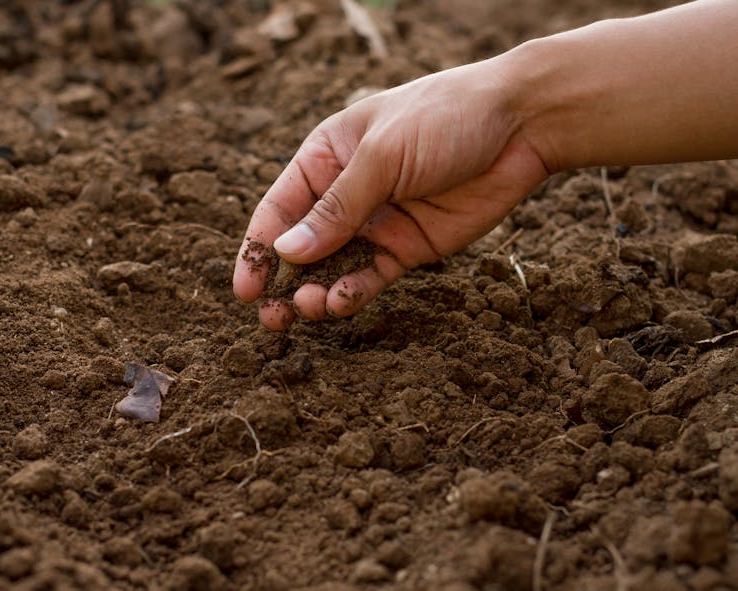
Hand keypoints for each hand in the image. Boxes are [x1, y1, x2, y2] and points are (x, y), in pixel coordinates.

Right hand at [233, 58, 549, 329]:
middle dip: (282, 282)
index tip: (245, 288)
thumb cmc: (443, 118)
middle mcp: (345, 194)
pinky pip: (371, 277)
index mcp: (325, 158)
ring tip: (306, 310)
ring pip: (333, 268)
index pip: (279, 209)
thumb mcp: (382, 155)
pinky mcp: (408, 248)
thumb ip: (337, 208)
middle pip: (301, 246)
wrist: (520, 125)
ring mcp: (376, 224)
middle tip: (269, 318)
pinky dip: (353, 292)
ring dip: (314, 293)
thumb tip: (286, 251)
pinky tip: (340, 302)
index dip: (257, 248)